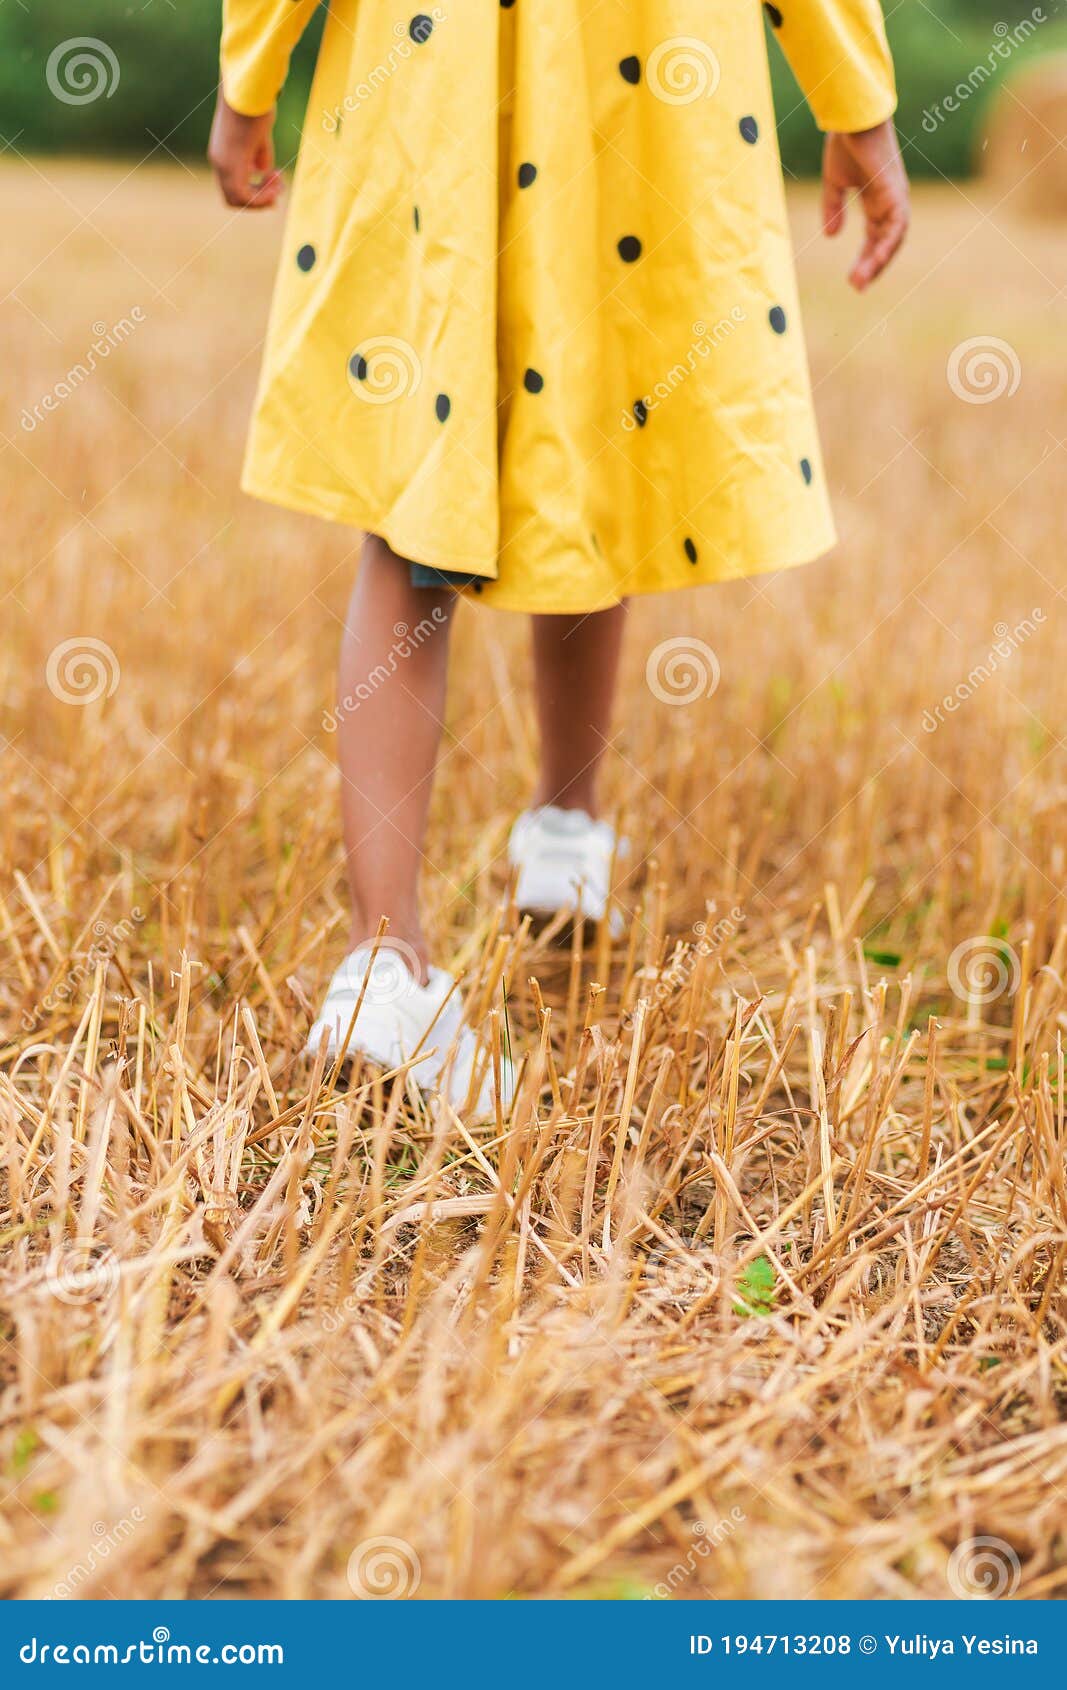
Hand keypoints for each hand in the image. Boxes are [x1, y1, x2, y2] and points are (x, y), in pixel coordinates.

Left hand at [208, 91, 282, 209]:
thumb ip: (258, 154)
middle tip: (279, 183)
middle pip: (235, 198)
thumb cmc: (255, 102)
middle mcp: (218, 161)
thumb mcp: (258, 134)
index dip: (255, 191)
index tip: (275, 177)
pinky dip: (261, 196)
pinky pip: (243, 196)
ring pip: (238, 200)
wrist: (246, 85)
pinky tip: (276, 181)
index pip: (234, 187)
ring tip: (279, 183)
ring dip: (262, 198)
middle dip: (259, 197)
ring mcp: (221, 164)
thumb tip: (261, 171)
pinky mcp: (229, 163)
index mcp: (222, 153)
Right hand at [822, 120, 908, 290]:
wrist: (852, 119)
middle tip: (857, 288)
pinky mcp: (895, 194)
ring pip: (893, 239)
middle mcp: (891, 201)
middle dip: (872, 266)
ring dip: (878, 263)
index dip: (866, 258)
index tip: (854, 279)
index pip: (877, 237)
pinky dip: (886, 246)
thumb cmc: (845, 143)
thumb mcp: (835, 183)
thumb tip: (830, 236)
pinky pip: (896, 227)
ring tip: (860, 283)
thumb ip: (834, 209)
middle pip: (887, 242)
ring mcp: (895, 197)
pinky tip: (873, 263)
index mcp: (878, 199)